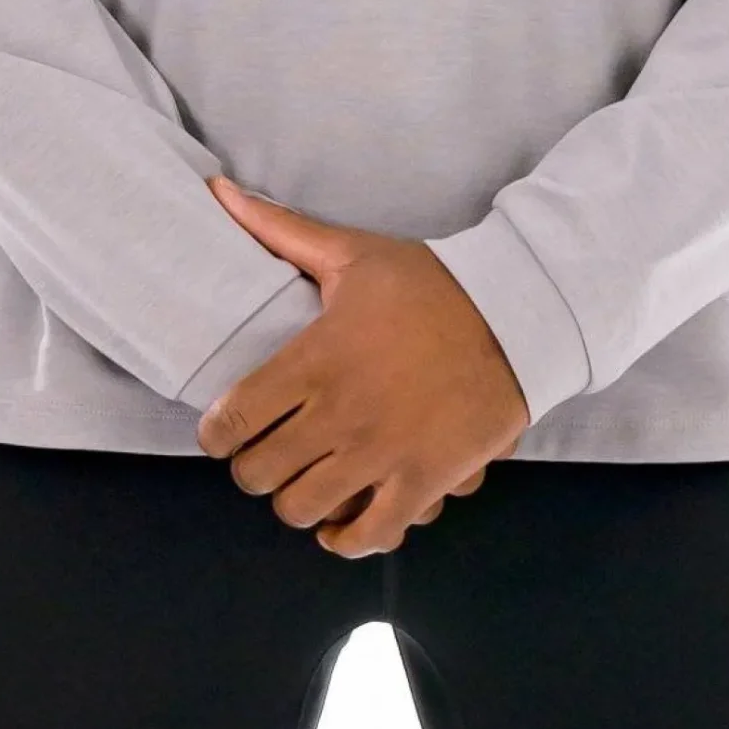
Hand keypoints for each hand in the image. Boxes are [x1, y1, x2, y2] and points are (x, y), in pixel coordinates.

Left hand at [195, 174, 529, 556]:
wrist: (512, 316)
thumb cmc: (426, 284)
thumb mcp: (351, 253)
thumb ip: (280, 229)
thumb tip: (218, 191)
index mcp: (314, 360)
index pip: (233, 419)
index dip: (216, 434)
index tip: (224, 430)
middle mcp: (339, 415)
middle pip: (259, 474)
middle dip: (253, 467)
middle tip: (267, 451)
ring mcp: (380, 455)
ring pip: (303, 509)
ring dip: (296, 499)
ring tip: (305, 478)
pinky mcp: (420, 483)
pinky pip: (367, 535)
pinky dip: (346, 537)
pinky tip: (341, 519)